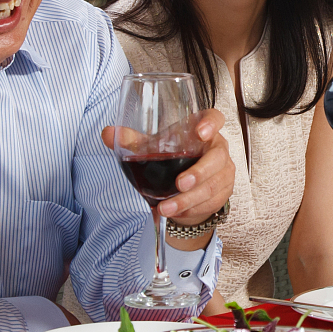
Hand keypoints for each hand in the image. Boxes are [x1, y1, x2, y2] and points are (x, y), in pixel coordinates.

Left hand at [100, 109, 232, 223]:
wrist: (185, 185)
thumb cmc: (172, 158)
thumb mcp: (153, 148)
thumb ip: (132, 141)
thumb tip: (108, 134)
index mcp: (202, 129)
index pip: (215, 118)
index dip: (211, 124)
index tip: (200, 132)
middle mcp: (217, 148)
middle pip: (217, 158)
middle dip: (199, 173)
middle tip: (179, 184)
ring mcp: (224, 170)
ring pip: (213, 185)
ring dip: (189, 199)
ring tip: (167, 207)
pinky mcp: (224, 191)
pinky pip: (212, 201)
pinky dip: (193, 209)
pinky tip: (177, 212)